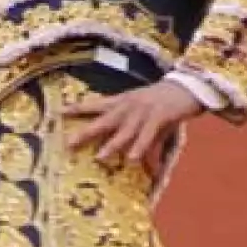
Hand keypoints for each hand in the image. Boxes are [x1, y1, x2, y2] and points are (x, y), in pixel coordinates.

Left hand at [65, 81, 206, 172]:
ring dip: (112, 145)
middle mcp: (128, 106)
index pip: (95, 104)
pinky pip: (148, 134)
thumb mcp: (145, 117)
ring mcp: (143, 111)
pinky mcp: (160, 116)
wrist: (188, 86)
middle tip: (68, 143)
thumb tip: (131, 159)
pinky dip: (140, 146)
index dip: (77, 108)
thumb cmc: (164, 103)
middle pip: (103, 120)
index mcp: (122, 102)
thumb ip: (136, 139)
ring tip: (99, 158)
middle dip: (86, 132)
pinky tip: (131, 159)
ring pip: (124, 130)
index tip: (58, 112)